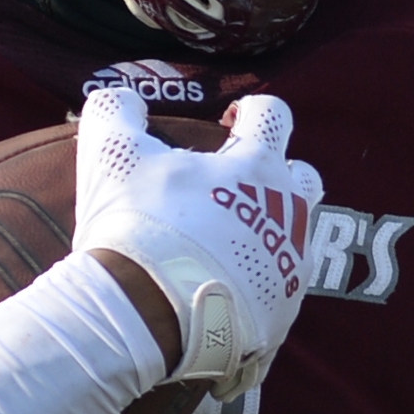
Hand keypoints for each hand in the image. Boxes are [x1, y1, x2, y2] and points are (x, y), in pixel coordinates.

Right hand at [71, 89, 322, 399]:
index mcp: (257, 166)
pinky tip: (218, 293)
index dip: (251, 112)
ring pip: (296, 236)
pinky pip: (277, 290)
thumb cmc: (134, 227)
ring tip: (221, 245)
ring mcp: (291, 265)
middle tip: (229, 189)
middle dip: (276, 174)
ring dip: (266, 232)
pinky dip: (253, 286)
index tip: (228, 123)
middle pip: (302, 178)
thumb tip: (124, 98)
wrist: (145, 315)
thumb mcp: (111, 155)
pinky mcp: (283, 311)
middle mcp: (289, 212)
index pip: (273, 115)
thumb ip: (117, 111)